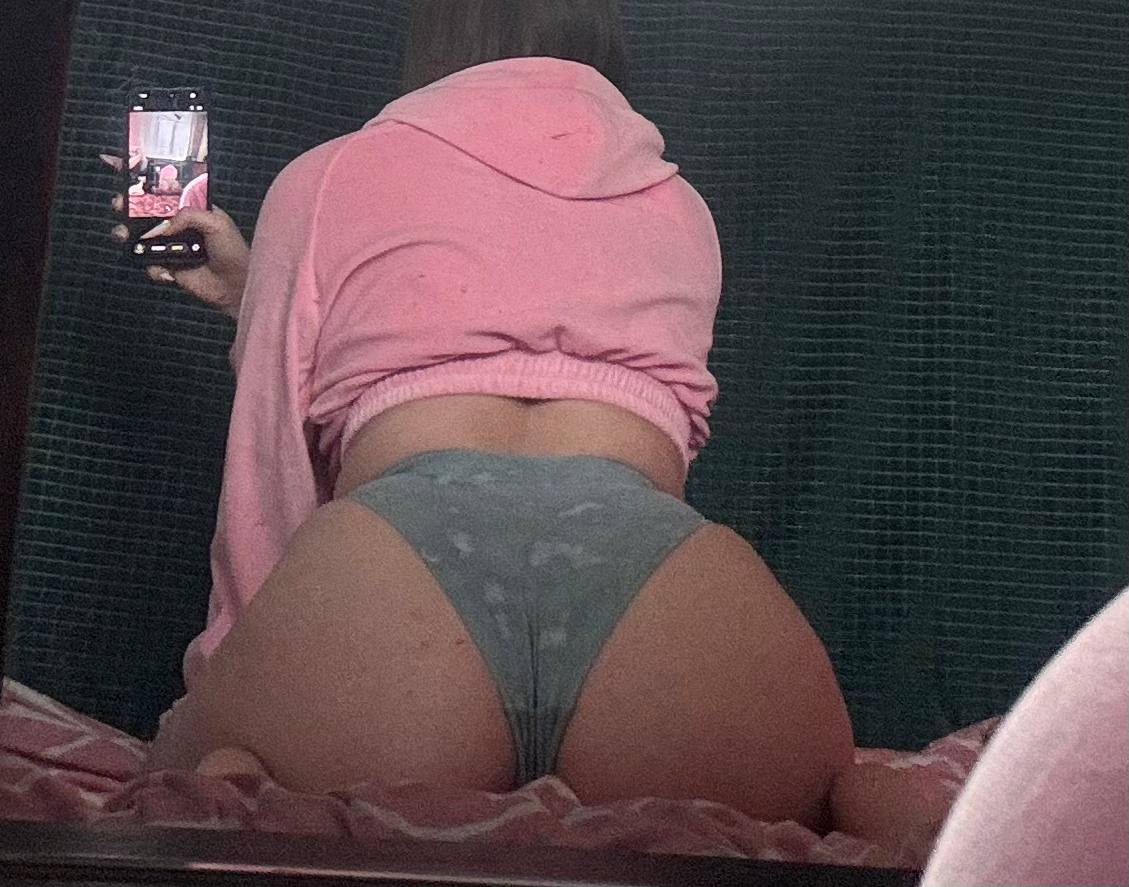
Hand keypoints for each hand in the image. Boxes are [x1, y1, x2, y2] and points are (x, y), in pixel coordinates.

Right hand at [102, 153, 249, 319]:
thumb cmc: (232, 250)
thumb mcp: (216, 222)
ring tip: (125, 234)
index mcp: (188, 207)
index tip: (113, 160)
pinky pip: (148, 264)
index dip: (137, 173)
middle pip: (141, 209)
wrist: (236, 286)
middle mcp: (175, 224)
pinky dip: (153, 267)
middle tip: (120, 204)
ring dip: (126, 233)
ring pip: (136, 236)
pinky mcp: (167, 267)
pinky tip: (168, 271)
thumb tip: (161, 226)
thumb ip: (187, 216)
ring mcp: (169, 245)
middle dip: (125, 203)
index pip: (160, 186)